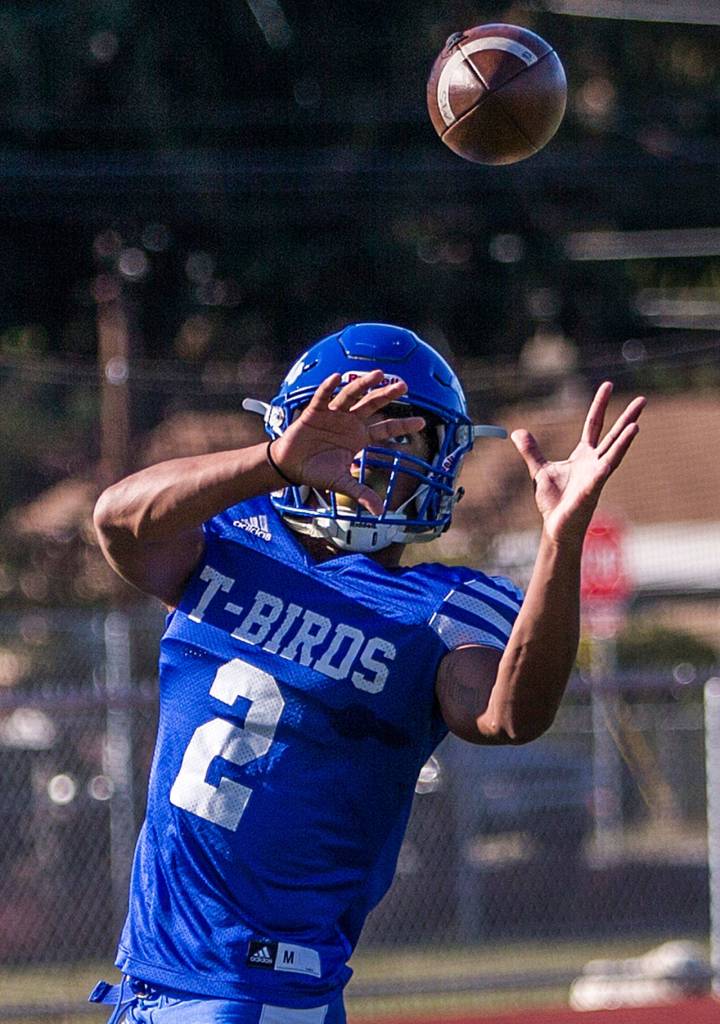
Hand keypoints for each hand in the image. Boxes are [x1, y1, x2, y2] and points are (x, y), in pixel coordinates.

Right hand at [269, 370, 424, 514]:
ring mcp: (332, 415)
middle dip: (386, 394)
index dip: (403, 425)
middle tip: (403, 385)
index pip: (386, 428)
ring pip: (350, 396)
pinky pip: (323, 398)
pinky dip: (328, 388)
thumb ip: (360, 492)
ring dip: (362, 385)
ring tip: (376, 374)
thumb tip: (379, 511)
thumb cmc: (317, 472)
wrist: (290, 467)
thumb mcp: (341, 483)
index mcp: (359, 437)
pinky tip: (337, 378)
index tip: (422, 422)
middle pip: (372, 405)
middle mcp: (349, 422)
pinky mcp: (314, 412)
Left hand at [510, 382, 645, 543]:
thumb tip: (517, 432)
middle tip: (644, 399)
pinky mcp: (593, 489)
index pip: (594, 424)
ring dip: (626, 438)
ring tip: (637, 422)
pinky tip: (617, 455)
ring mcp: (597, 475)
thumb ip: (531, 450)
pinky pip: (604, 471)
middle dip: (627, 417)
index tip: (608, 385)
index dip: (600, 405)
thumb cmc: (553, 502)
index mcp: (583, 456)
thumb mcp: (539, 470)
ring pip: (614, 452)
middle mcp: (594, 462)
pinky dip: (612, 459)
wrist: (555, 526)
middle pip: (613, 434)